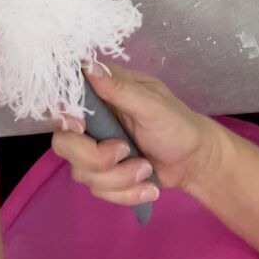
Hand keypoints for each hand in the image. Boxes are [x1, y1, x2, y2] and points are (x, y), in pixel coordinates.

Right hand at [52, 63, 227, 205]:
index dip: (64, 117)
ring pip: (82, 173)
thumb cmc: (177, 124)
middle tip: (125, 152)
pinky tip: (148, 186)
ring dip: (120, 178)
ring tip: (147, 170)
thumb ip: (119, 89)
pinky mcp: (103, 175)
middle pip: (64, 144)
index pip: (63, 100)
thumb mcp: (152, 104)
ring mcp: (95, 150)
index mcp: (101, 94)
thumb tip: (88, 65)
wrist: (195, 162)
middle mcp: (91, 122)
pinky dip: (126, 193)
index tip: (81, 127)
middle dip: (95, 158)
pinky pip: (99, 192)